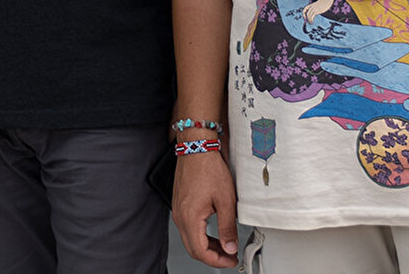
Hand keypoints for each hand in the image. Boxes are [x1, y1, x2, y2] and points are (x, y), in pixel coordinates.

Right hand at [172, 151, 238, 267]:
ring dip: (206, 246)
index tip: (232, 260)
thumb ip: (228, 228)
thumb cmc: (209, 168)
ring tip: (224, 245)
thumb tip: (230, 248)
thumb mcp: (226, 201)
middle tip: (229, 256)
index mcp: (190, 217)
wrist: (196, 147)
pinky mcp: (179, 203)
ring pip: (189, 239)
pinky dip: (200, 235)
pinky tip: (212, 232)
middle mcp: (179, 215)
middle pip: (192, 248)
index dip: (218, 261)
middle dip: (212, 257)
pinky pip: (187, 227)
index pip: (200, 252)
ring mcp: (177, 209)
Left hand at [303, 0, 334, 23]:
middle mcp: (311, 7)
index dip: (303, 14)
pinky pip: (311, 16)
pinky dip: (311, 20)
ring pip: (308, 16)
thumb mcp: (318, 4)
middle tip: (308, 22)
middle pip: (306, 13)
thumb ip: (316, 7)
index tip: (304, 17)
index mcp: (311, 4)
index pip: (305, 9)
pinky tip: (312, 22)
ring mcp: (313, 9)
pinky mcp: (316, 11)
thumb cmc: (324, 2)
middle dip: (306, 18)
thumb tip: (316, 12)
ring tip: (310, 23)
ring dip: (309, 20)